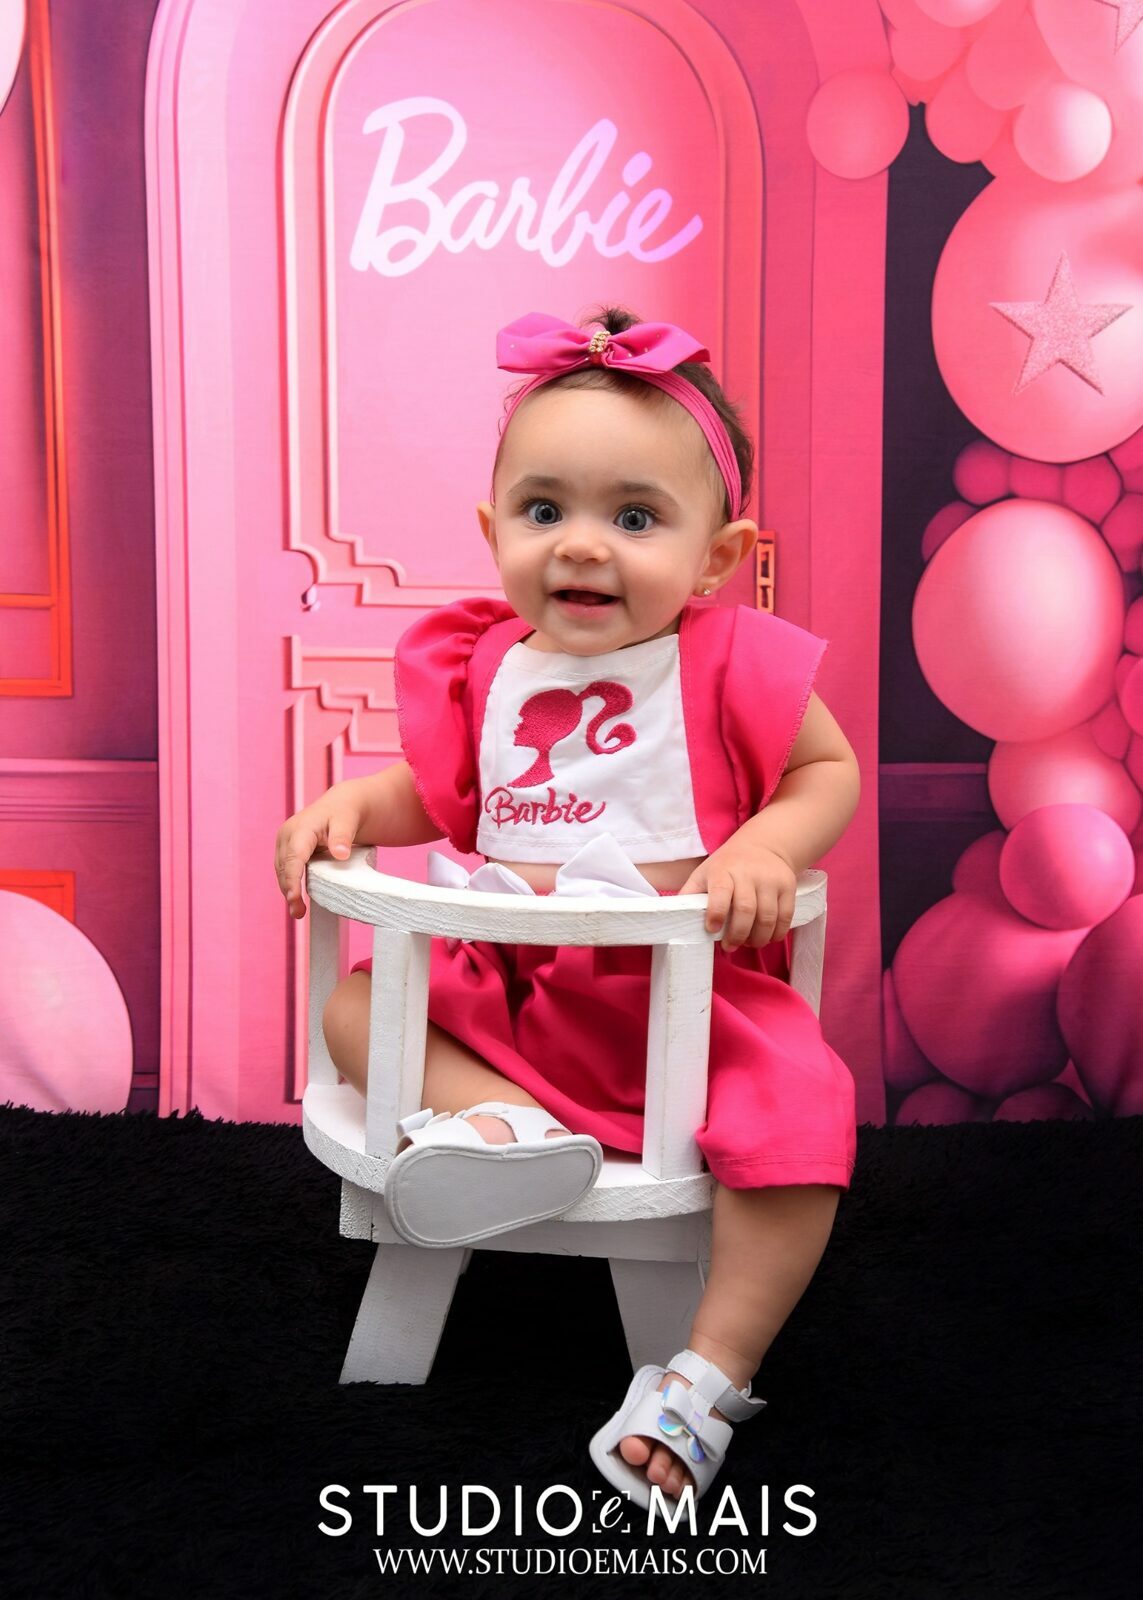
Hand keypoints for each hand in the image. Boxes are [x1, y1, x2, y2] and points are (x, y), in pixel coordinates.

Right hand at [274, 792, 364, 920]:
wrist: (341, 805)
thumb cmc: (345, 813)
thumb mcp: (348, 821)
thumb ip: (343, 837)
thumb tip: (341, 854)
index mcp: (300, 829)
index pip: (293, 858)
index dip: (292, 879)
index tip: (294, 897)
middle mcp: (287, 835)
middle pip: (284, 867)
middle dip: (289, 890)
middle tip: (298, 913)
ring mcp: (285, 843)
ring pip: (282, 870)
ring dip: (287, 890)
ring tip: (298, 912)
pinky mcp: (288, 850)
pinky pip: (286, 869)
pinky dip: (290, 883)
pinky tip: (297, 898)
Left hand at [677, 841, 798, 953]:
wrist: (763, 846)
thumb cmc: (727, 866)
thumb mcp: (704, 873)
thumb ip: (690, 894)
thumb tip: (673, 919)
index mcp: (723, 870)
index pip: (721, 892)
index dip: (716, 913)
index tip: (711, 930)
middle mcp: (749, 873)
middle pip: (746, 909)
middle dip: (737, 934)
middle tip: (730, 946)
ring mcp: (770, 880)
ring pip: (767, 917)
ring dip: (757, 939)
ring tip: (747, 944)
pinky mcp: (788, 886)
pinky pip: (785, 916)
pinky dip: (776, 934)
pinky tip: (765, 938)